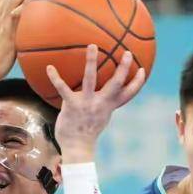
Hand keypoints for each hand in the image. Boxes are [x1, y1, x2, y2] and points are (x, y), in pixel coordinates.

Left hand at [46, 44, 145, 162]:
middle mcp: (100, 103)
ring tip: (92, 46)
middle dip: (124, 68)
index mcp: (109, 106)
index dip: (138, 82)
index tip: (143, 69)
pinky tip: (49, 67)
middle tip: (127, 52)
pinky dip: (55, 78)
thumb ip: (102, 105)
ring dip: (92, 62)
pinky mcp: (72, 106)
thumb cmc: (86, 132)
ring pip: (91, 79)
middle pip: (116, 83)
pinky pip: (63, 89)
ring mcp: (86, 103)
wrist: (76, 147)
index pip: (128, 94)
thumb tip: (102, 98)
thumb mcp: (99, 118)